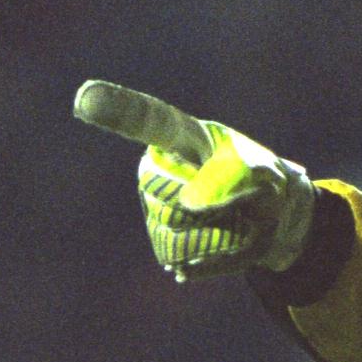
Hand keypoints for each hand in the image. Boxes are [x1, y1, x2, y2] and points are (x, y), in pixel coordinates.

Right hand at [72, 79, 316, 282]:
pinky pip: (179, 258)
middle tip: (246, 205)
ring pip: (172, 230)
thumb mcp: (265, 177)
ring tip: (237, 226)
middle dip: (210, 208)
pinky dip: (209, 262)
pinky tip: (220, 250)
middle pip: (164, 195)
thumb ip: (230, 185)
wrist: (276, 217)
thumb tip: (188, 207)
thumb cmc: (267, 184)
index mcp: (187, 136)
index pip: (152, 121)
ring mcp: (155, 201)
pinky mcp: (162, 235)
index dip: (119, 110)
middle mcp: (161, 165)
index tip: (86, 99)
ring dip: (215, 236)